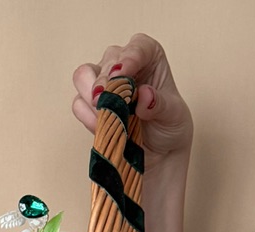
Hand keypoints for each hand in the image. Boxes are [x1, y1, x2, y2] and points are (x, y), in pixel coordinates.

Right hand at [72, 34, 192, 231]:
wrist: (157, 161)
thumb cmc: (170, 132)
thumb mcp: (175, 118)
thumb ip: (159, 105)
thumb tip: (144, 96)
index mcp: (151, 60)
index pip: (139, 46)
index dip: (129, 56)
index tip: (123, 72)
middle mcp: (125, 67)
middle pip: (107, 59)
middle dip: (107, 79)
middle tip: (109, 98)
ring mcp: (105, 87)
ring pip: (84, 77)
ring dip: (92, 95)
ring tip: (106, 115)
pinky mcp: (90, 108)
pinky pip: (79, 104)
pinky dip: (87, 116)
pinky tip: (101, 128)